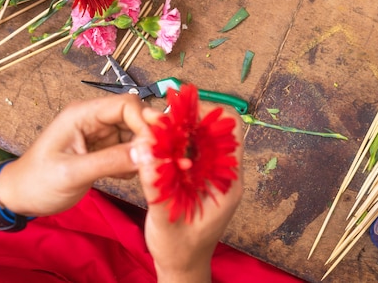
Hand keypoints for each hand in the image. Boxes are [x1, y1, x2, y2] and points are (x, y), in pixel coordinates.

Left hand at [0, 94, 152, 216]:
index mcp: (82, 114)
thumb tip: (148, 153)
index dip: (145, 122)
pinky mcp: (102, 150)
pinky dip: (135, 162)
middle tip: (157, 162)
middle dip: (148, 137)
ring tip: (144, 172)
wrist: (20, 197)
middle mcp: (93, 119)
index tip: (156, 147)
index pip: (125, 104)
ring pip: (134, 134)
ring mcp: (99, 135)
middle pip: (134, 117)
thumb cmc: (37, 182)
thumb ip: (110, 161)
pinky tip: (129, 177)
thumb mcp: (73, 173)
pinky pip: (128, 149)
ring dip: (143, 152)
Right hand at [133, 104, 243, 282]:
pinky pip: (189, 148)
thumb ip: (157, 186)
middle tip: (160, 119)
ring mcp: (211, 173)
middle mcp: (224, 172)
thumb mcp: (165, 220)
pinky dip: (173, 141)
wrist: (182, 266)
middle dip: (188, 117)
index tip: (179, 112)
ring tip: (155, 129)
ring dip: (179, 127)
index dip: (208, 113)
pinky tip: (156, 145)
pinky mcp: (197, 175)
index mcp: (228, 181)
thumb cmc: (180, 250)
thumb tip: (146, 151)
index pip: (231, 129)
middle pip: (214, 127)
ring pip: (200, 135)